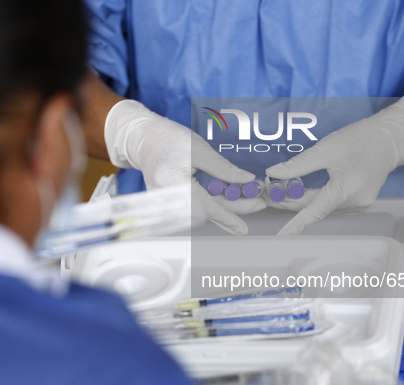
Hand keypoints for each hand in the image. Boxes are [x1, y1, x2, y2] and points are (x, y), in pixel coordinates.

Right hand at [105, 99, 265, 234]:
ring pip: (203, 214)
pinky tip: (231, 201)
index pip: (204, 206)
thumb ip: (223, 169)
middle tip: (258, 204)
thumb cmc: (169, 139)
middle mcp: (167, 198)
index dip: (226, 216)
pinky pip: (196, 210)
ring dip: (227, 209)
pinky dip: (215, 207)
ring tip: (249, 200)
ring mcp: (166, 203)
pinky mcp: (170, 204)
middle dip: (234, 210)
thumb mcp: (199, 149)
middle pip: (206, 213)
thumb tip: (247, 182)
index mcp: (172, 181)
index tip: (243, 227)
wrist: (145, 140)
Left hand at [265, 100, 403, 234]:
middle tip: (269, 193)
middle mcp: (355, 202)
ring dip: (301, 200)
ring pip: (321, 206)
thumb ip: (298, 165)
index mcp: (347, 189)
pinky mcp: (359, 203)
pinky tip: (302, 190)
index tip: (281, 236)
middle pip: (315, 208)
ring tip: (281, 189)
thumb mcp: (325, 149)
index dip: (296, 225)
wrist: (387, 139)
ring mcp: (358, 205)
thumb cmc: (359, 140)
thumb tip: (274, 173)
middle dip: (290, 202)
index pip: (315, 212)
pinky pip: (331, 204)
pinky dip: (316, 199)